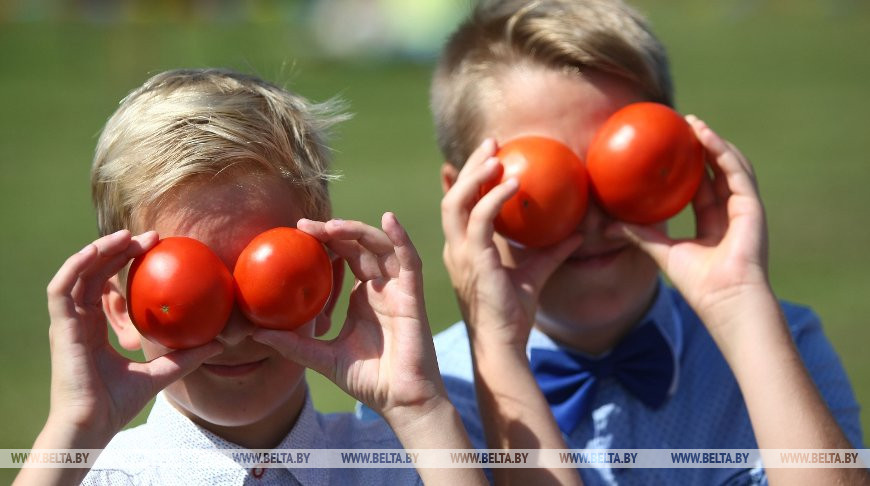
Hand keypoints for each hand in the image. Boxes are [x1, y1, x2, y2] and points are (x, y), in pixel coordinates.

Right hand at [43, 230, 222, 445]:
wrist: (92, 426)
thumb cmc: (117, 404)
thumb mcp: (161, 373)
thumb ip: (185, 357)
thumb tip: (220, 343)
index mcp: (95, 329)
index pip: (107, 286)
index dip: (127, 264)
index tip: (156, 249)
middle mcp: (79, 322)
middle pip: (94, 273)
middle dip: (119, 249)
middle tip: (151, 236)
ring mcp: (67, 323)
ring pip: (78, 273)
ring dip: (101, 250)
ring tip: (128, 235)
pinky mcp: (61, 327)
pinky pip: (62, 288)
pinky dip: (77, 265)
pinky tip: (99, 250)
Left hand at [251, 213, 442, 422]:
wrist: (398, 401)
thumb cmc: (367, 381)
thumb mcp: (322, 358)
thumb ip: (294, 344)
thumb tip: (255, 334)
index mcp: (362, 297)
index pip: (344, 258)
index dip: (323, 242)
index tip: (296, 233)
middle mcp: (380, 287)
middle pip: (359, 246)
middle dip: (333, 231)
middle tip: (304, 226)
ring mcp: (398, 289)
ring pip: (381, 246)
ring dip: (357, 231)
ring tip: (331, 226)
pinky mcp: (413, 296)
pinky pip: (409, 261)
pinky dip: (401, 238)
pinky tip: (388, 219)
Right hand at [441, 139, 582, 349]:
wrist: (502, 345)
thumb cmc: (513, 315)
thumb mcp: (534, 274)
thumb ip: (552, 251)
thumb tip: (581, 232)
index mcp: (463, 250)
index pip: (459, 206)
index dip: (467, 178)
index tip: (488, 156)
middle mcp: (456, 248)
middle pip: (452, 196)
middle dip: (469, 166)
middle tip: (492, 143)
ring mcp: (461, 254)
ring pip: (456, 202)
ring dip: (474, 175)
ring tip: (496, 155)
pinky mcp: (474, 260)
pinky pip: (481, 219)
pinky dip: (495, 197)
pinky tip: (515, 183)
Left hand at [606, 116, 771, 336]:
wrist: (723, 299)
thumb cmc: (697, 283)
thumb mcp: (662, 251)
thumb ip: (640, 235)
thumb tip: (608, 225)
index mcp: (713, 223)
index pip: (701, 187)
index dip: (688, 167)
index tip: (670, 148)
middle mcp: (730, 213)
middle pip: (717, 171)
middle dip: (701, 146)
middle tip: (681, 125)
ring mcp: (744, 208)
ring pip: (730, 166)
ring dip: (713, 142)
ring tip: (693, 124)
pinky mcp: (752, 206)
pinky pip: (737, 171)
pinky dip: (722, 152)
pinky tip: (706, 136)